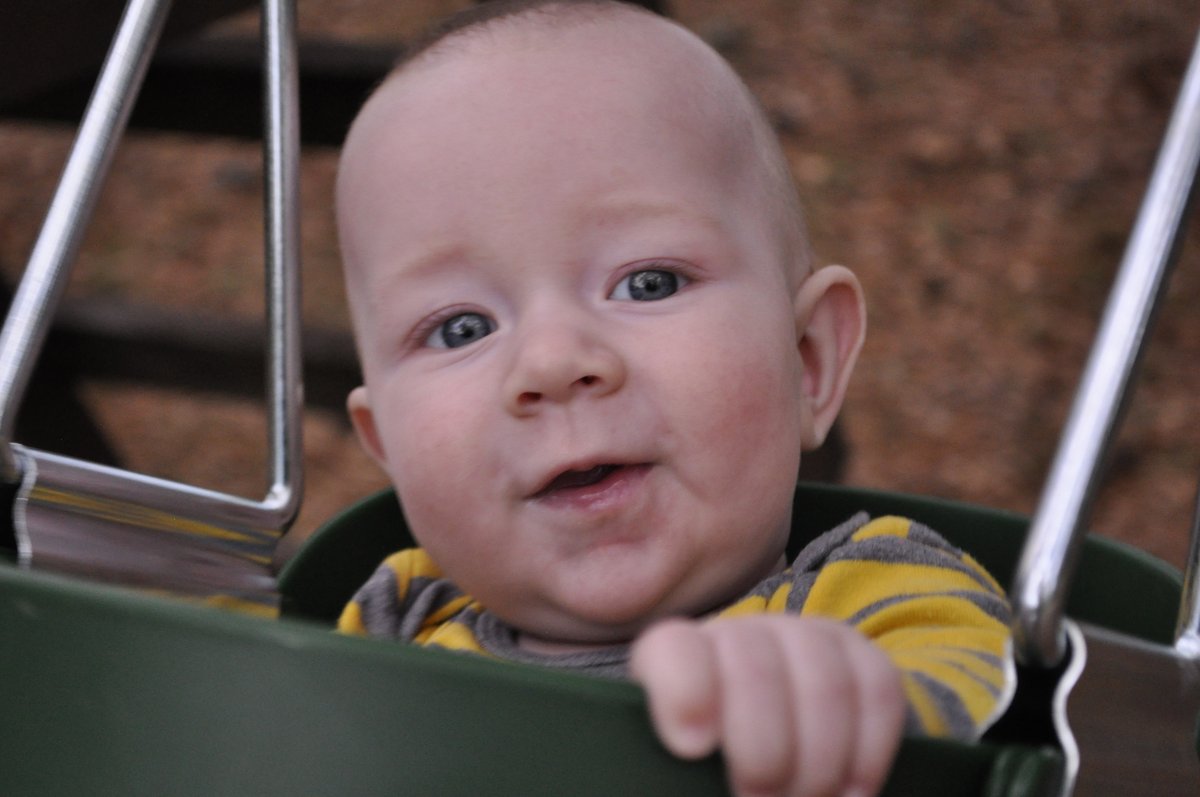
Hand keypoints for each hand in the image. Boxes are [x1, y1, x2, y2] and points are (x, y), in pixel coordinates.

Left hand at [630, 615, 904, 796]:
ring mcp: (805, 638)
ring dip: (818, 762)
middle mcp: (741, 634)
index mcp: (677, 659)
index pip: (675, 650)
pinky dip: (869, 751)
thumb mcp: (683, 769)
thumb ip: (679, 774)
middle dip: (764, 751)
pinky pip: (878, 690)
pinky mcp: (861, 656)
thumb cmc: (710, 769)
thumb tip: (695, 761)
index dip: (685, 691)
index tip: (693, 748)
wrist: (773, 742)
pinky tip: (852, 792)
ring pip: (823, 683)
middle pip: (755, 667)